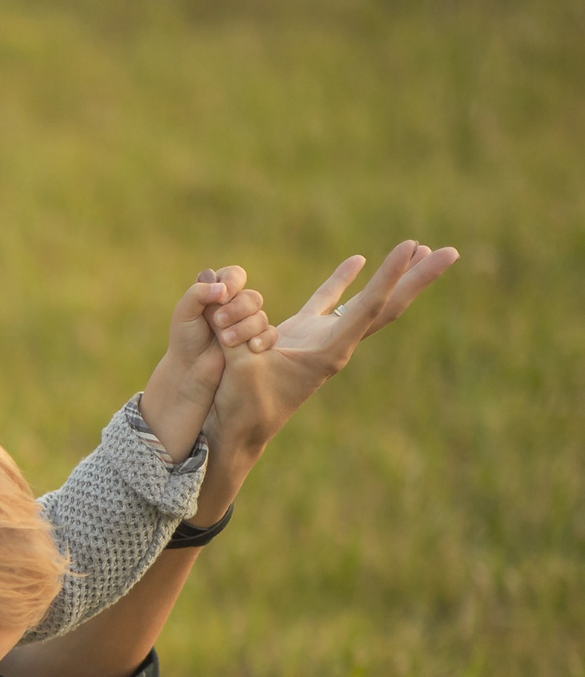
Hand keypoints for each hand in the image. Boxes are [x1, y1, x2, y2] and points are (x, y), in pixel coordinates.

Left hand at [139, 266, 276, 459]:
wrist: (189, 371)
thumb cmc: (184, 341)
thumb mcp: (184, 314)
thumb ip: (198, 294)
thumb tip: (222, 288)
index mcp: (218, 293)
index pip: (235, 275)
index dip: (233, 281)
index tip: (222, 295)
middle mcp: (235, 306)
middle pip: (251, 297)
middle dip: (237, 308)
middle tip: (218, 322)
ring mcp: (247, 324)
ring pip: (261, 316)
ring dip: (245, 326)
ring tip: (225, 341)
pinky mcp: (256, 342)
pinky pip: (270, 334)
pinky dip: (263, 338)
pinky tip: (253, 347)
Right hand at [196, 240, 457, 521]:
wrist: (240, 430)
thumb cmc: (241, 405)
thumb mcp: (238, 369)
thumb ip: (236, 335)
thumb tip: (225, 302)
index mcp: (329, 353)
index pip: (368, 308)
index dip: (389, 277)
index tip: (409, 247)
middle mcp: (337, 345)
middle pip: (389, 307)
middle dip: (418, 278)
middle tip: (451, 251)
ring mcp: (325, 340)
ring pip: (369, 302)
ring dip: (394, 276)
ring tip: (418, 247)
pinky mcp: (305, 336)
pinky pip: (331, 302)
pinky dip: (345, 281)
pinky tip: (359, 260)